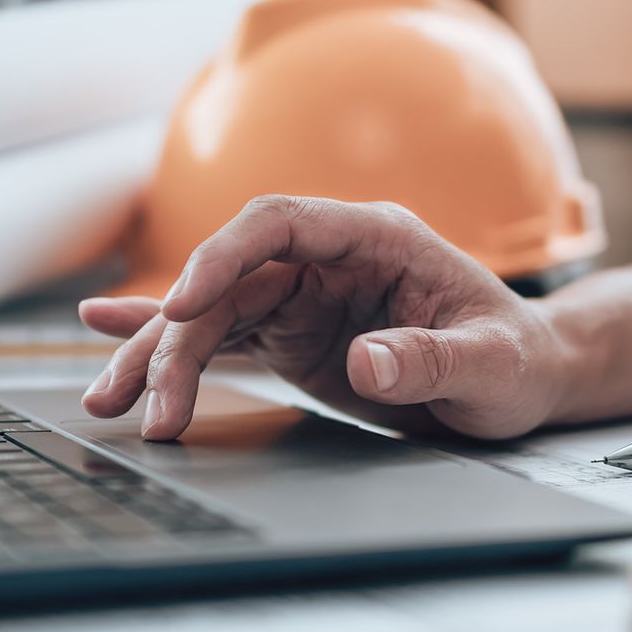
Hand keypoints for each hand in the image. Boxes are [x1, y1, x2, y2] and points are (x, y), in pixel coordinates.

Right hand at [78, 195, 569, 440]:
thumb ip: (432, 359)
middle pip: (228, 281)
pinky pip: (218, 336)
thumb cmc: (518, 360)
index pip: (279, 225)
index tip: (184, 305)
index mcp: (375, 237)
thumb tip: (370, 362)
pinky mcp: (291, 335)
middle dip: (176, 340)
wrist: (525, 381)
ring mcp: (304, 296)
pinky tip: (109, 341)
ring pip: (210, 315)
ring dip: (157, 356)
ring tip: (106, 401)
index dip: (223, 257)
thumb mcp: (492, 365)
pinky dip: (167, 345)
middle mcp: (328, 259)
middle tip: (151, 406)